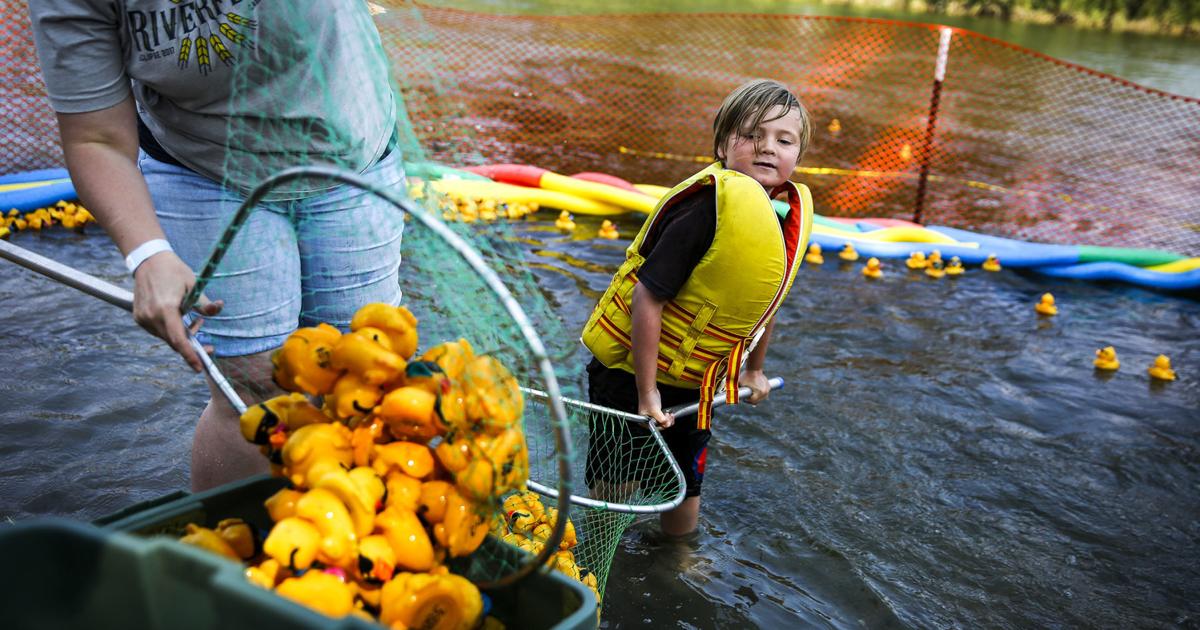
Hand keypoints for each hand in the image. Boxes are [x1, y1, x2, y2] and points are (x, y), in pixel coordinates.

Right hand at [131, 252, 222, 371]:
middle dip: (191, 347)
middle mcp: (151, 316)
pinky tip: (181, 320)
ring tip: (196, 323)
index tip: (199, 367)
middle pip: (173, 342)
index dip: (190, 355)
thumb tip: (219, 309)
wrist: (149, 260)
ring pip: (166, 337)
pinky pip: (158, 331)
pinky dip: (171, 330)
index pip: (178, 340)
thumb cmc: (174, 271)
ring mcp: (142, 318)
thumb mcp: (194, 285)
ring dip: (182, 336)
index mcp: (165, 309)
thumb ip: (204, 303)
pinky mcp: (139, 317)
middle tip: (209, 346)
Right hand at [638, 387, 674, 428]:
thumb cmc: (648, 399)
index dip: (663, 425)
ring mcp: (653, 416)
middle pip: (660, 425)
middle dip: (666, 422)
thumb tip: (667, 424)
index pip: (656, 428)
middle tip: (669, 416)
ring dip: (668, 419)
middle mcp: (648, 420)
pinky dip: (667, 417)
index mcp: (644, 422)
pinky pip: (663, 418)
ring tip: (670, 415)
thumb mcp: (655, 411)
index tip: (667, 421)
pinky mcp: (657, 413)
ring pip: (662, 422)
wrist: (649, 389)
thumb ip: (661, 419)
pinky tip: (669, 414)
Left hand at [738, 369, 770, 403]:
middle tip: (747, 397)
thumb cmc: (746, 376)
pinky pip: (764, 394)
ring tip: (751, 395)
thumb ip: (736, 391)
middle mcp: (765, 392)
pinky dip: (760, 394)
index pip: (752, 401)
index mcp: (759, 393)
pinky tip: (756, 392)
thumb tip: (730, 398)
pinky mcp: (769, 387)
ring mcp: (767, 390)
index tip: (744, 398)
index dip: (747, 401)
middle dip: (751, 400)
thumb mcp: (740, 384)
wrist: (754, 368)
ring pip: (761, 398)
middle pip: (757, 401)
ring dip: (756, 398)